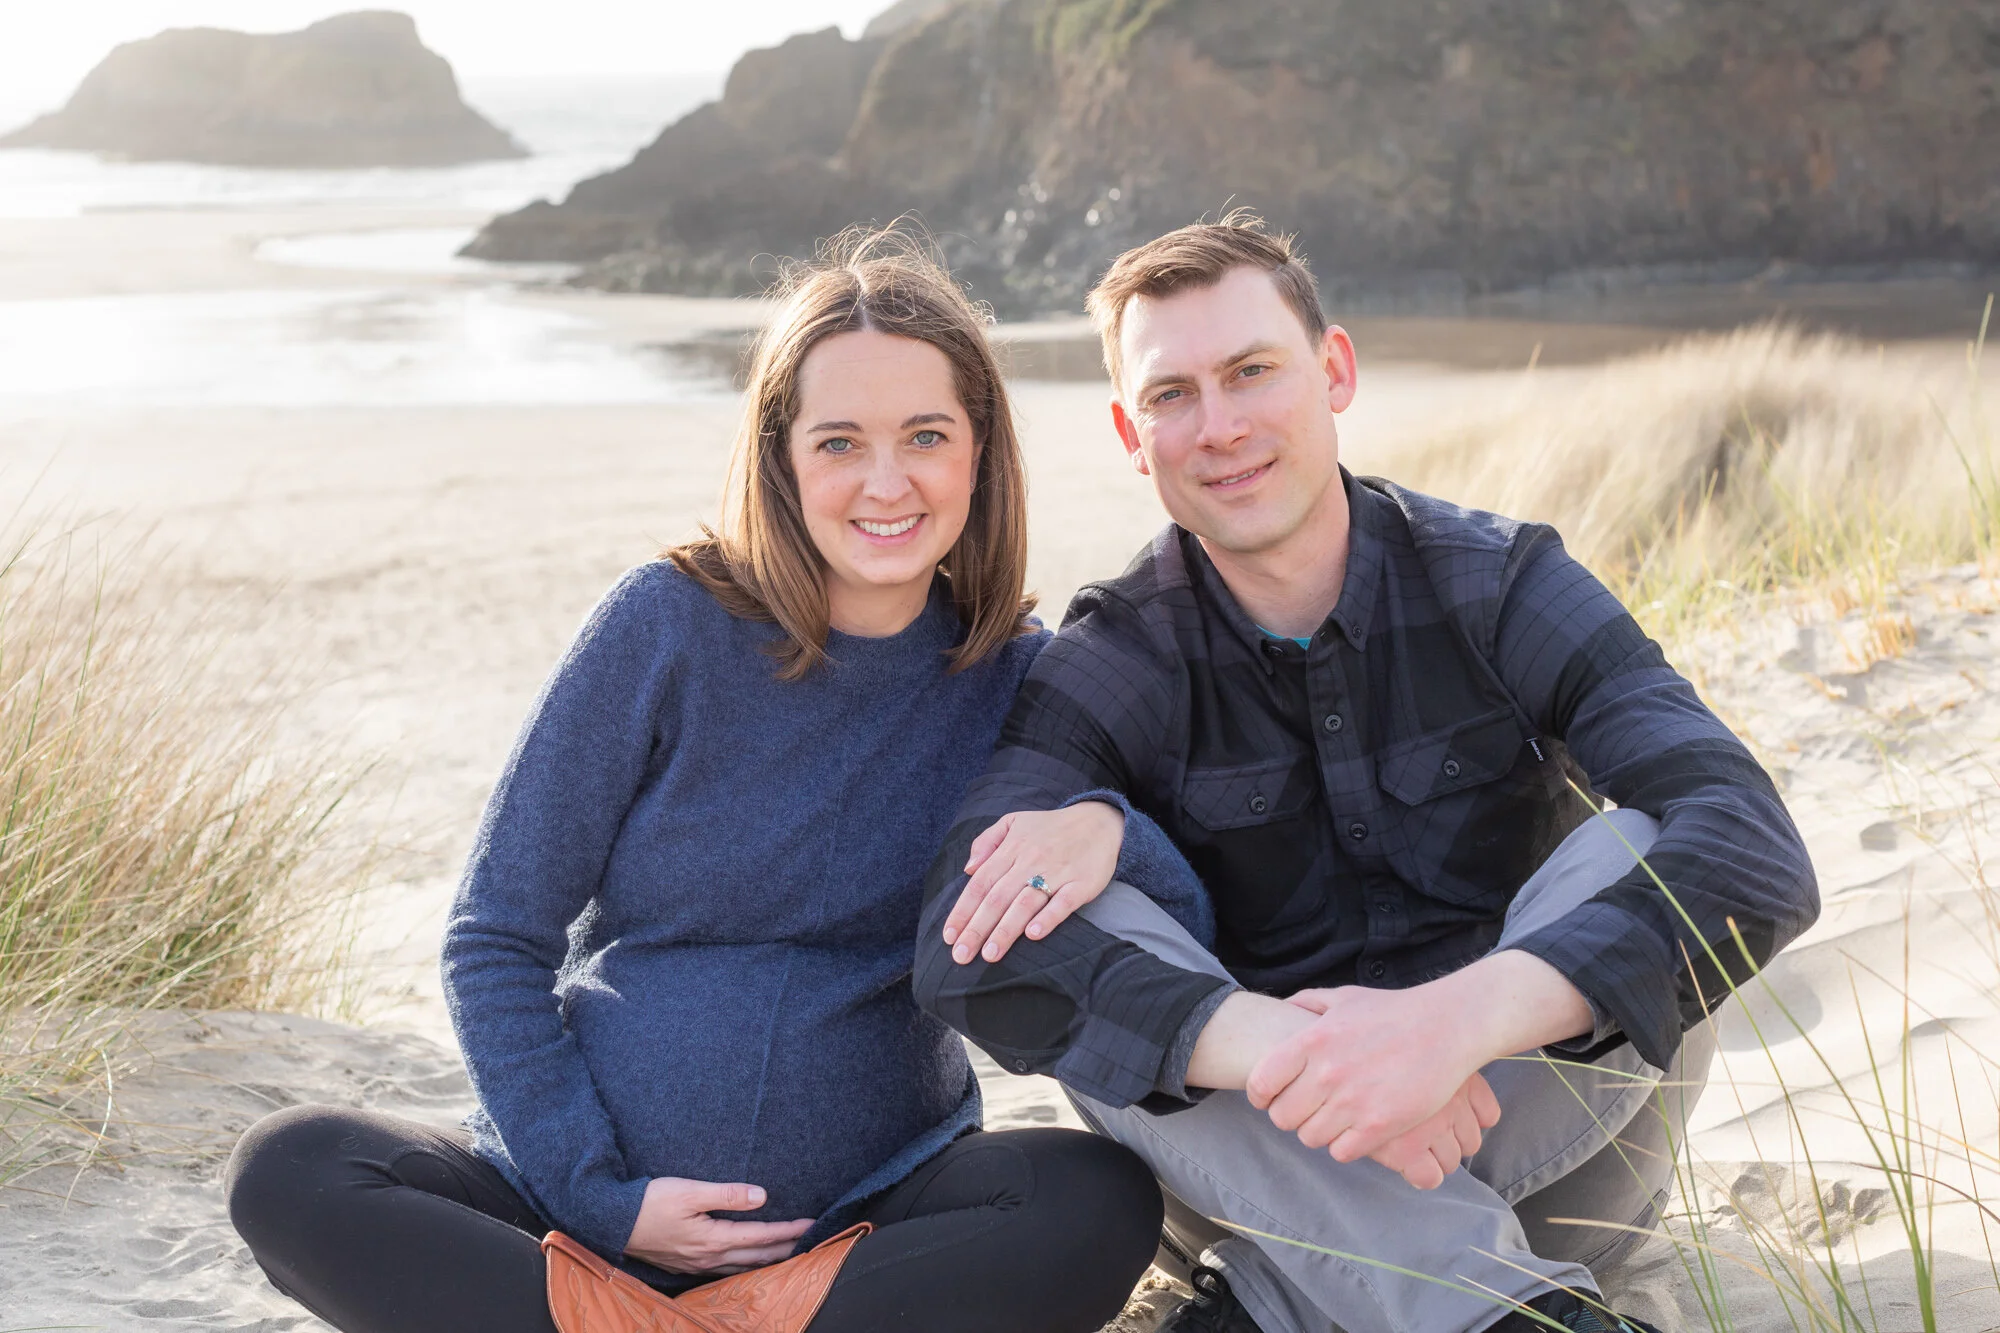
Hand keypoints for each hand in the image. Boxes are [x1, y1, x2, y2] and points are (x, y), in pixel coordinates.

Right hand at [624, 1177, 813, 1274]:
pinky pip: (725, 1269)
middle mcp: (708, 1257)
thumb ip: (727, 1194)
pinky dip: (745, 1265)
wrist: (612, 1222)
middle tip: (812, 1243)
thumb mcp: (689, 1191)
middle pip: (757, 1257)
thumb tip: (762, 1196)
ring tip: (789, 1254)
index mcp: (712, 1239)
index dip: (789, 1230)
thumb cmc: (649, 1203)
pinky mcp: (686, 1264)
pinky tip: (749, 1263)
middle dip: (786, 1249)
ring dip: (768, 1260)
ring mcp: (696, 1265)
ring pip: (742, 1267)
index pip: (760, 1236)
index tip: (812, 1225)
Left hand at [942, 802, 1123, 963]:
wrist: (1100, 822)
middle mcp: (1031, 861)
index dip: (962, 911)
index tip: (949, 937)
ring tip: (990, 954)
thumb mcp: (1014, 822)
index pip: (980, 883)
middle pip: (998, 898)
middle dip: (977, 928)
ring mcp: (1057, 873)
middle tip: (961, 956)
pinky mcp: (1081, 884)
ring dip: (1005, 930)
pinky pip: (1063, 903)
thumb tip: (968, 869)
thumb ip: (987, 841)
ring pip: (1025, 904)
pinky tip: (1033, 935)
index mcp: (1011, 848)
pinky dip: (1047, 919)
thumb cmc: (1050, 827)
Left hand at [1245, 984, 1499, 1180]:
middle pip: (1283, 1117)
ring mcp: (1352, 1101)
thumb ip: (1308, 1002)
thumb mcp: (1345, 997)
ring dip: (1319, 1131)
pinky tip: (1356, 1129)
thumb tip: (1282, 1007)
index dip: (1262, 1095)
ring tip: (1335, 1118)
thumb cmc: (1395, 1012)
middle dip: (1292, 1115)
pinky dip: (1345, 1145)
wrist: (1447, 1027)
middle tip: (1308, 1108)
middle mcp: (1327, 1073)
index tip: (1271, 1097)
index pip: (1261, 1082)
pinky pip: (1341, 1152)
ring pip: (1310, 1137)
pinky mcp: (1379, 1125)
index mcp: (1312, 1040)